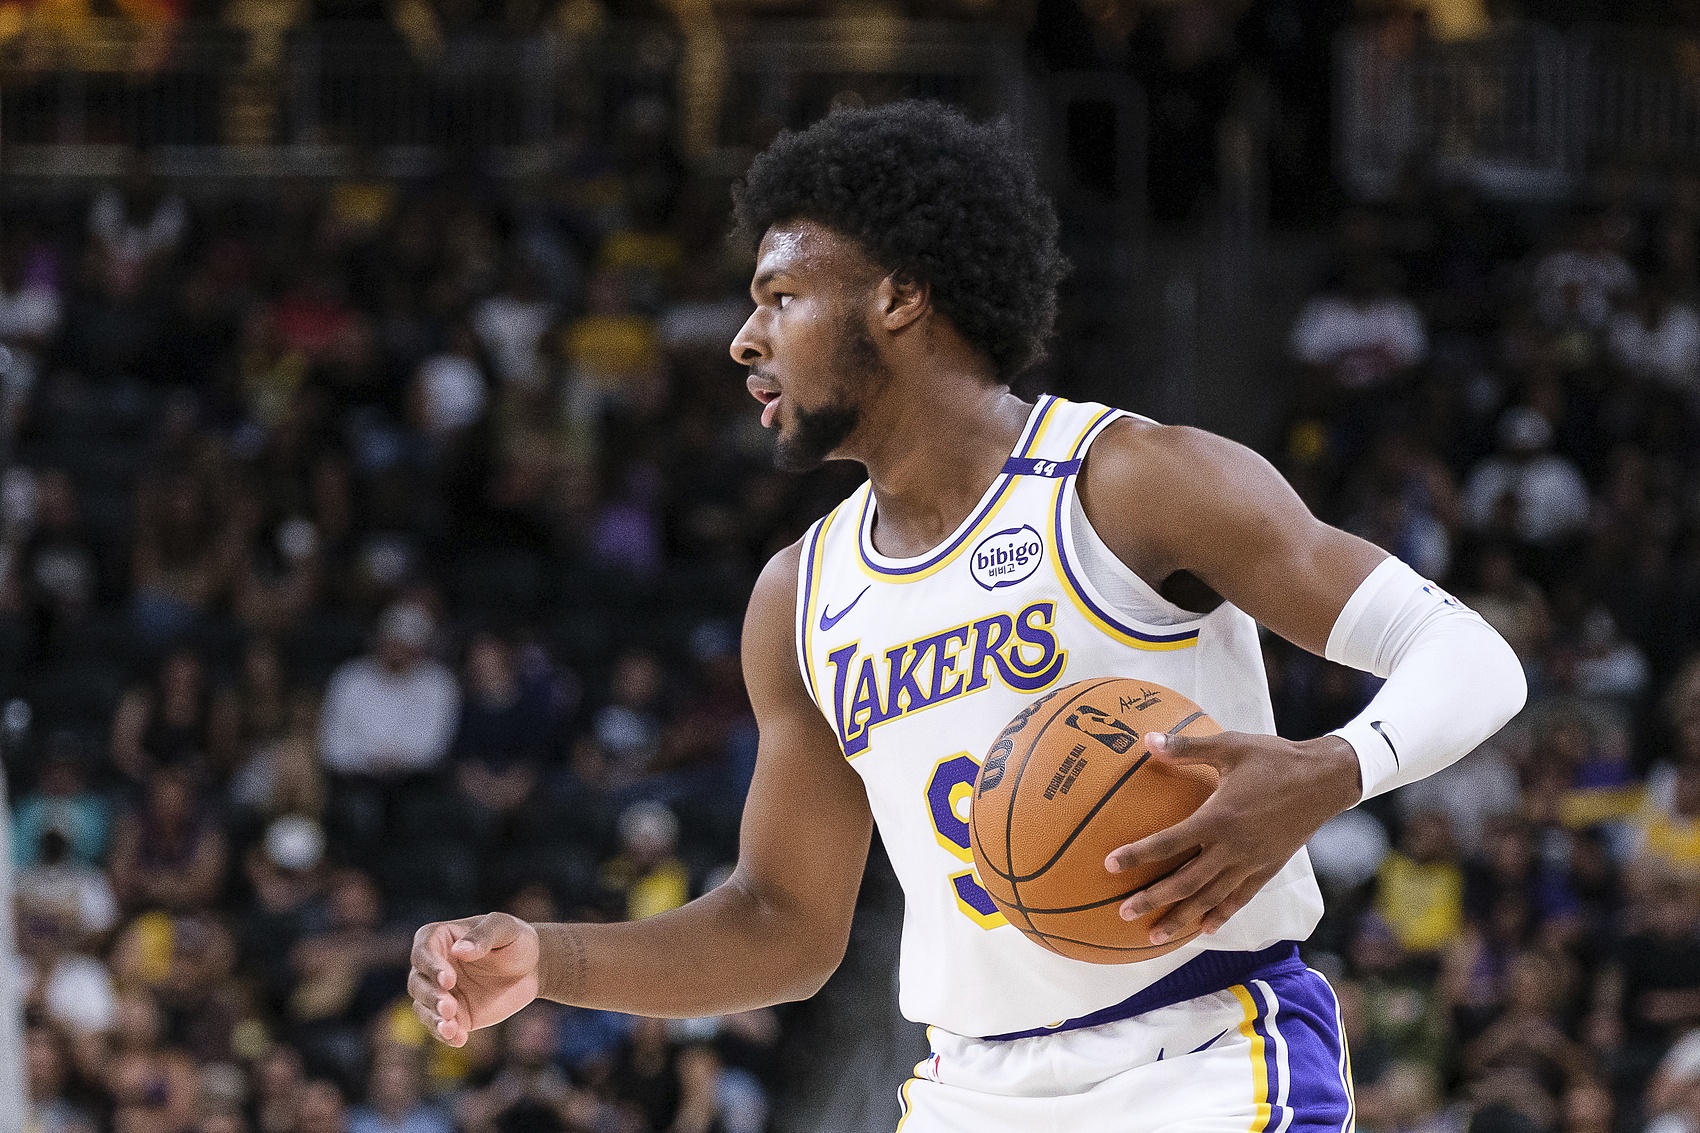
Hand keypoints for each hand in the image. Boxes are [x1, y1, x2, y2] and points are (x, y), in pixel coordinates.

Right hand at [409, 912, 540, 1046]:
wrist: (532, 968)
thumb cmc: (516, 940)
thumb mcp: (506, 929)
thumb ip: (483, 935)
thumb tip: (459, 950)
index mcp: (441, 938)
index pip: (423, 950)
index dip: (431, 966)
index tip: (448, 979)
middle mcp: (434, 966)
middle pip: (418, 982)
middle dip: (430, 996)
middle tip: (449, 1007)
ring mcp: (441, 992)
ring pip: (423, 1007)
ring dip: (433, 1018)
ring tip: (451, 1028)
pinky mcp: (453, 1015)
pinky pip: (440, 1027)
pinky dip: (446, 1034)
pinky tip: (459, 1039)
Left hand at [1105, 731, 1359, 945]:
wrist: (1325, 780)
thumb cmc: (1274, 758)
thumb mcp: (1230, 745)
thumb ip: (1187, 748)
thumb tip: (1146, 739)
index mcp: (1219, 818)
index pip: (1170, 842)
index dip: (1138, 855)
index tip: (1109, 865)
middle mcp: (1233, 847)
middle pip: (1186, 882)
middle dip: (1153, 900)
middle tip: (1122, 913)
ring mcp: (1251, 862)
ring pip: (1210, 898)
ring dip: (1181, 918)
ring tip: (1153, 936)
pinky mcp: (1267, 869)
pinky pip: (1239, 899)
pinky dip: (1220, 915)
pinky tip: (1203, 930)